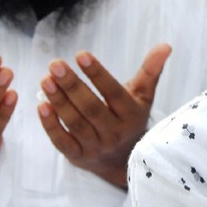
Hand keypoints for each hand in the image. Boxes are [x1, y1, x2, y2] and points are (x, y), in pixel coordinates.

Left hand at [37, 44, 171, 188]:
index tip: (81, 54)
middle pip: (91, 108)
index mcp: (131, 114)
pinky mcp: (78, 158)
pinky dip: (51, 126)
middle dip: (72, 85)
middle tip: (55, 64)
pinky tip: (41, 106)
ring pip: (75, 123)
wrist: (123, 161)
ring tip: (45, 79)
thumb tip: (165, 45)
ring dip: (59, 101)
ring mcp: (96, 147)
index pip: (113, 92)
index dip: (97, 74)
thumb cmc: (130, 119)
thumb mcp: (143, 96)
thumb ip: (150, 70)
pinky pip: (62, 142)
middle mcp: (114, 132)